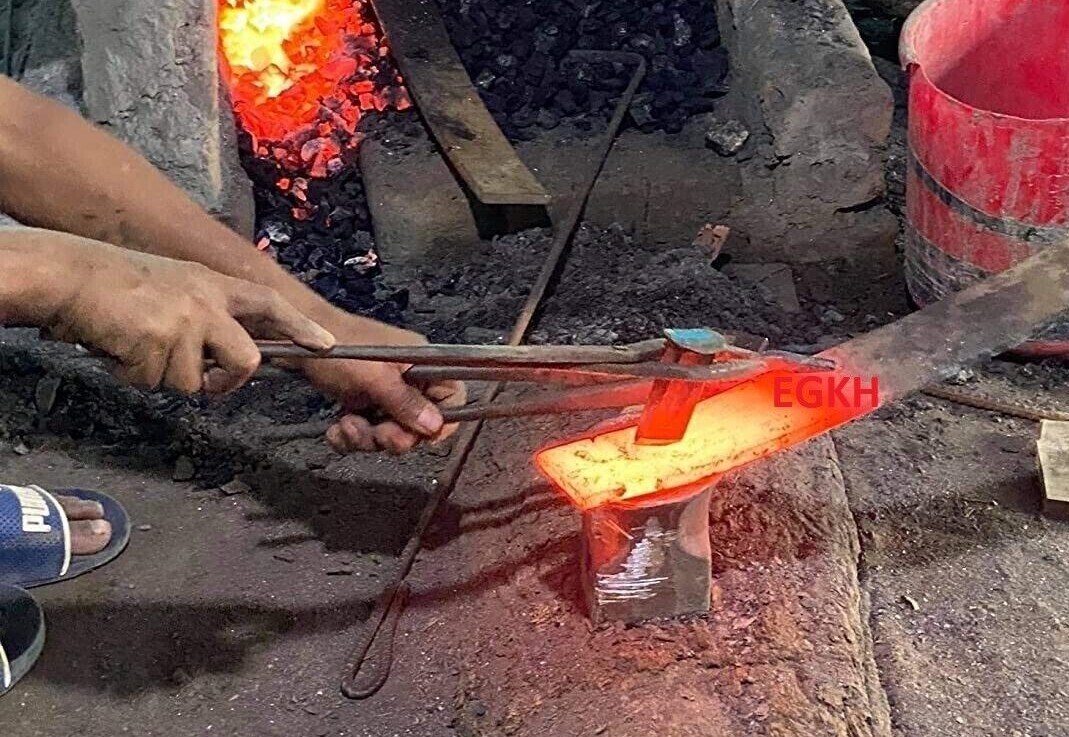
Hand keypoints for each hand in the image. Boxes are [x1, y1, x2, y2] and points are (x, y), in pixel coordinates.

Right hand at [40, 234, 334, 392]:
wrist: (73, 276)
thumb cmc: (118, 284)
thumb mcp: (175, 288)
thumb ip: (205, 316)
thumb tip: (223, 357)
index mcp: (212, 286)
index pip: (269, 303)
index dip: (299, 326)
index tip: (327, 344)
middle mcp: (206, 303)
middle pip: (247, 361)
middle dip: (228, 382)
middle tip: (209, 385)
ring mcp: (184, 323)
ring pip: (192, 381)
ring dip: (162, 374)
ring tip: (137, 344)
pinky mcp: (157, 343)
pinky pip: (155, 382)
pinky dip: (134, 373)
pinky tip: (120, 347)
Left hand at [294, 311, 466, 453]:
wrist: (291, 338)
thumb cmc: (337, 347)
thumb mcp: (374, 377)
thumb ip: (406, 402)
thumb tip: (435, 426)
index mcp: (422, 363)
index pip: (453, 397)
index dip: (442, 421)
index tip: (420, 436)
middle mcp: (409, 377)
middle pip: (420, 423)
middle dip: (395, 436)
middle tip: (377, 435)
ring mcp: (385, 391)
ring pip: (392, 431)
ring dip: (368, 438)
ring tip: (346, 426)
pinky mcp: (363, 401)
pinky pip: (368, 430)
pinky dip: (352, 436)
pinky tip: (335, 429)